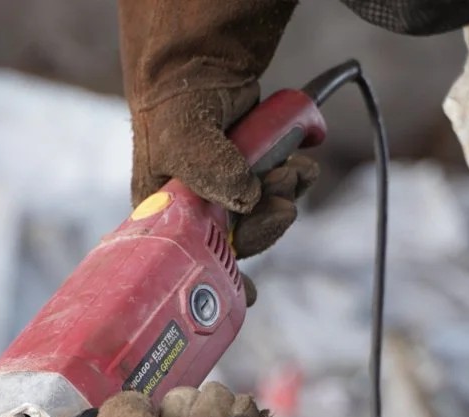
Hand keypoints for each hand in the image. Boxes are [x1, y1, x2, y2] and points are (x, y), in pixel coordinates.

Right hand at [120, 0, 313, 263]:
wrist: (201, 66)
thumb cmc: (174, 106)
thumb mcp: (180, 137)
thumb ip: (209, 167)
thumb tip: (248, 197)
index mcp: (171, 219)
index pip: (196, 264)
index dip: (220, 283)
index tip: (247, 296)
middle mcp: (202, 214)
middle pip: (244, 244)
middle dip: (267, 224)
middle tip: (276, 198)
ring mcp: (233, 194)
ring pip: (269, 216)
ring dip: (286, 194)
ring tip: (285, 170)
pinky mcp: (258, 175)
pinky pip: (286, 190)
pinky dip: (297, 177)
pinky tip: (295, 161)